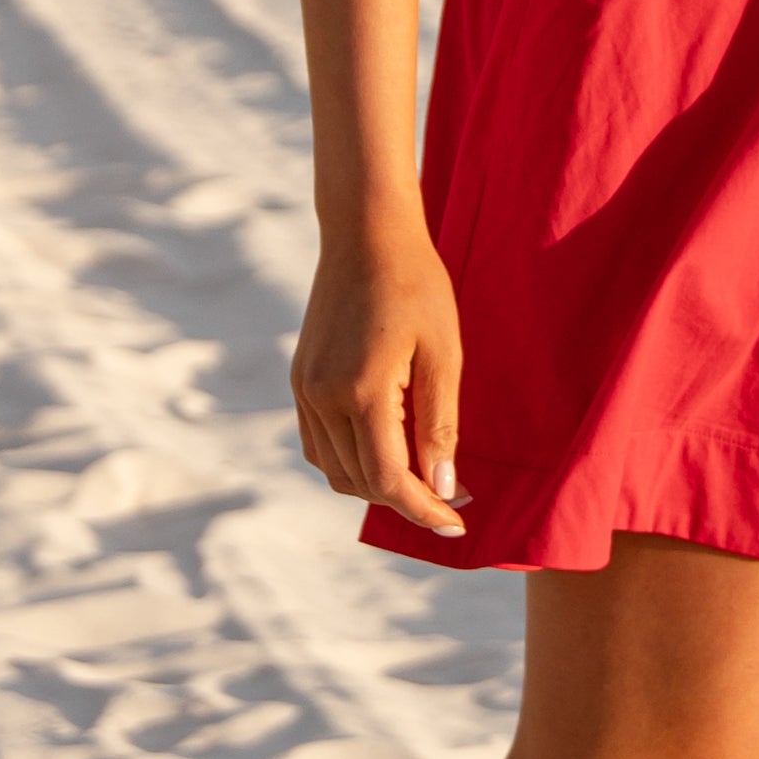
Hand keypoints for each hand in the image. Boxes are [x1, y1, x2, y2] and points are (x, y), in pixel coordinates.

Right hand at [291, 219, 466, 536]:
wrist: (365, 234)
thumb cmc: (416, 286)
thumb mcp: (444, 353)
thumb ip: (440, 423)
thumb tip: (444, 485)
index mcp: (361, 390)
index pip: (390, 479)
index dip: (425, 509)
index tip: (458, 524)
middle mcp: (322, 397)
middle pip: (362, 482)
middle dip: (408, 499)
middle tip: (453, 496)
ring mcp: (304, 390)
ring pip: (335, 471)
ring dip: (377, 486)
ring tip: (423, 478)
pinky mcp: (300, 382)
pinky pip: (319, 445)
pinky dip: (350, 462)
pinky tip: (385, 452)